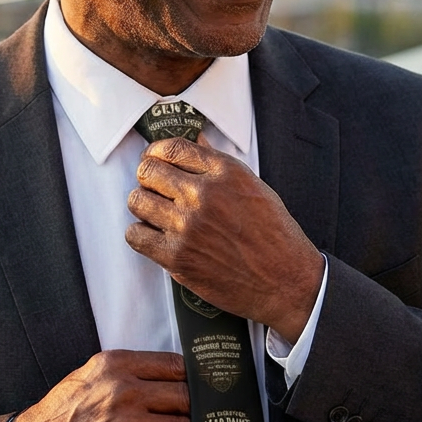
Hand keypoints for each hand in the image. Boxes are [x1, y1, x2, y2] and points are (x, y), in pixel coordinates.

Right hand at [2, 349, 188, 421]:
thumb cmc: (60, 417)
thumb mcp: (87, 376)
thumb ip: (126, 371)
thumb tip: (172, 375)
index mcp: (115, 366)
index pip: (175, 365)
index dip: (188, 379)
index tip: (191, 389)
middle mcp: (124, 391)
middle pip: (185, 396)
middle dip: (188, 410)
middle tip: (184, 419)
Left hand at [125, 136, 324, 343]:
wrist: (285, 281)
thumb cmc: (275, 234)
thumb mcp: (253, 187)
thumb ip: (218, 163)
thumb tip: (196, 140)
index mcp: (224, 173)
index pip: (173, 148)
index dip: (156, 151)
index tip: (154, 159)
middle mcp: (203, 195)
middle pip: (148, 171)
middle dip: (148, 177)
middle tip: (155, 188)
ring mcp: (187, 226)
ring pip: (137, 201)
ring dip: (143, 204)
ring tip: (156, 213)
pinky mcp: (177, 257)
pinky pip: (135, 235)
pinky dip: (140, 234)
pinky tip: (155, 236)